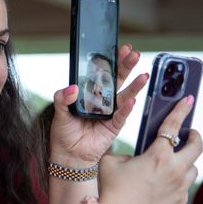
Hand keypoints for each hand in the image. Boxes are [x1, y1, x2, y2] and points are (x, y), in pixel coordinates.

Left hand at [49, 43, 147, 165]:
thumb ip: (62, 98)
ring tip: (143, 75)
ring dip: (134, 86)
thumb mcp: (59, 112)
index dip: (111, 60)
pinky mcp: (114, 126)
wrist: (69, 155)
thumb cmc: (64, 132)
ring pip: (124, 95)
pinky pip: (122, 116)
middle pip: (116, 80)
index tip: (120, 48)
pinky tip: (132, 100)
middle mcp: (102, 100)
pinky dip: (126, 109)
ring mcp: (110, 112)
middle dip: (125, 66)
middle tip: (134, 54)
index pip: (102, 73)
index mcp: (90, 93)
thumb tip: (72, 88)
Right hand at [99, 95, 201, 203]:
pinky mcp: (179, 202)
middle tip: (188, 133)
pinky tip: (164, 182)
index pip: (173, 126)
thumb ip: (127, 153)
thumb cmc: (110, 190)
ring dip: (186, 161)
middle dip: (194, 136)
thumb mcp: (112, 162)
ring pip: (192, 167)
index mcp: (158, 155)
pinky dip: (178, 180)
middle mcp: (175, 169)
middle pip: (197, 146)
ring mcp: (180, 187)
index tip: (189, 100)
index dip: (181, 110)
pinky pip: (184, 185)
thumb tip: (136, 156)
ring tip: (173, 161)